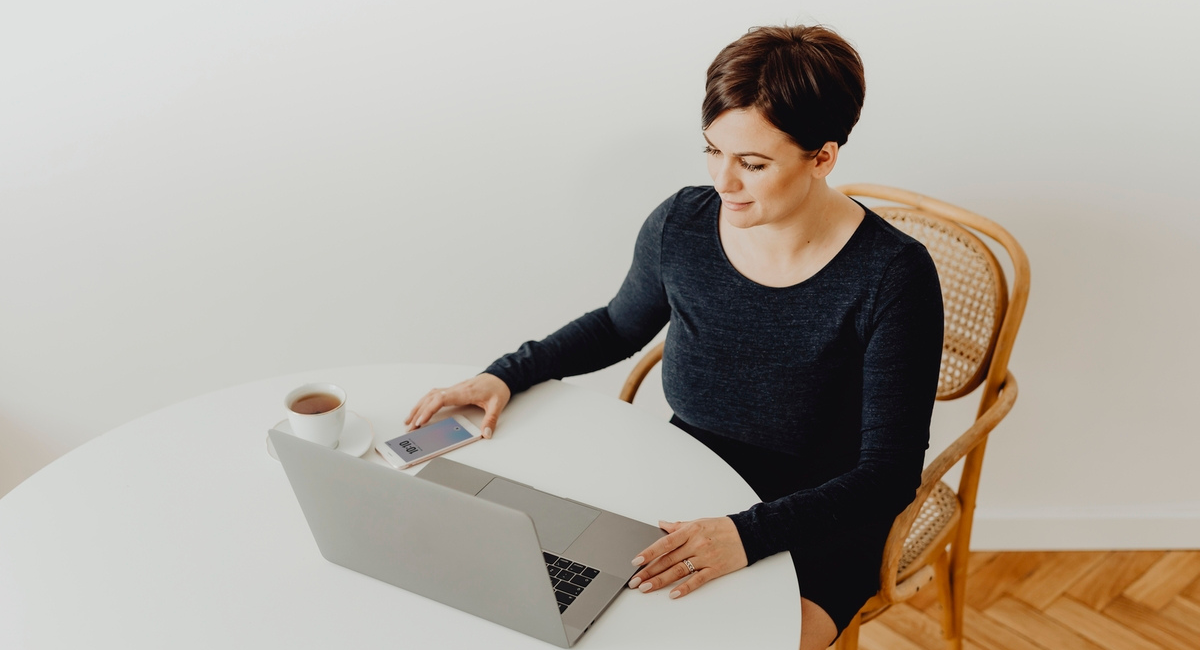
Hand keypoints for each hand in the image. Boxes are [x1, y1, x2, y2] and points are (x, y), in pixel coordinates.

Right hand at [404, 373, 510, 438]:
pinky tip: (420, 409)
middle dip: (418, 412)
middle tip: (410, 426)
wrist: (500, 376)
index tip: (421, 421)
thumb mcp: (497, 405)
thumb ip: (491, 420)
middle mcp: (455, 389)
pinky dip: (425, 402)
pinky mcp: (453, 390)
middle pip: (431, 398)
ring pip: (430, 395)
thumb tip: (486, 433)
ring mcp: (453, 389)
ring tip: (409, 419)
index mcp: (463, 392)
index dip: (429, 410)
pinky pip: (434, 395)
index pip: (440, 399)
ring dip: (418, 407)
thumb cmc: (497, 388)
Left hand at [627, 517, 747, 598]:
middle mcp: (696, 544)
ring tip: (646, 588)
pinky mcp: (715, 569)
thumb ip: (678, 526)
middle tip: (635, 581)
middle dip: (649, 571)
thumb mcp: (698, 522)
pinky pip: (697, 580)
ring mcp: (705, 557)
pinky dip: (684, 588)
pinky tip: (673, 594)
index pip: (665, 543)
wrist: (748, 534)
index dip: (649, 553)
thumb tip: (660, 524)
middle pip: (668, 559)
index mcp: (690, 531)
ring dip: (660, 580)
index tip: (636, 561)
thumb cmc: (722, 528)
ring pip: (678, 571)